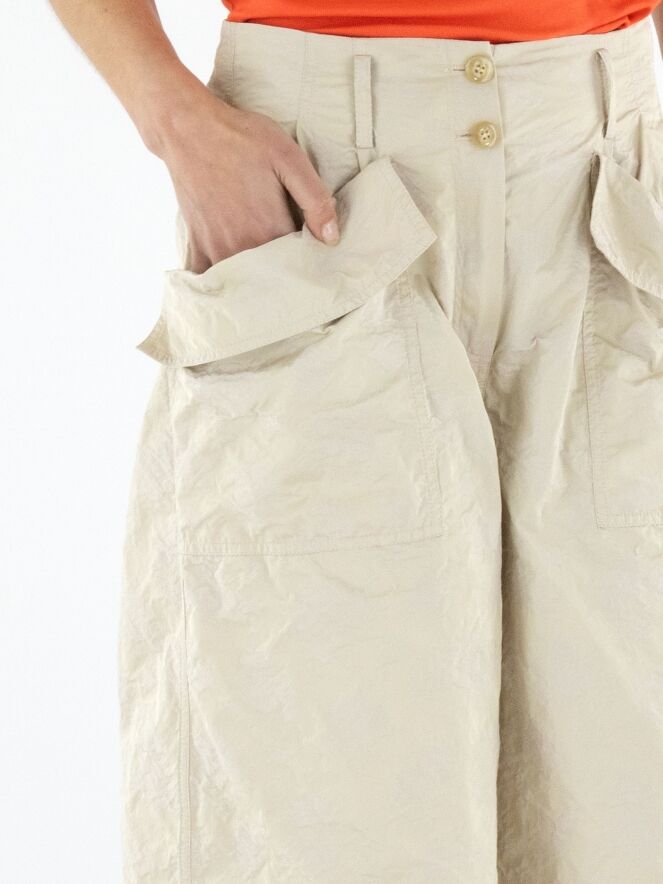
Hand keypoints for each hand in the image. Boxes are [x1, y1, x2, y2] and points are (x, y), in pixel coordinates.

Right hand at [153, 86, 340, 272]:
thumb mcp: (288, 158)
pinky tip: (230, 280)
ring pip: (242, 281)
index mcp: (268, 230)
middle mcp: (241, 246)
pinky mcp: (196, 243)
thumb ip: (314, 199)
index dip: (309, 261)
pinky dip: (218, 282)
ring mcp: (215, 248)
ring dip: (255, 282)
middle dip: (284, 276)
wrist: (188, 128)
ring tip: (268, 276)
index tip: (315, 254)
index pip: (298, 263)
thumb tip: (331, 239)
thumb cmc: (242, 138)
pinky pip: (207, 277)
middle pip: (270, 278)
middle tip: (293, 264)